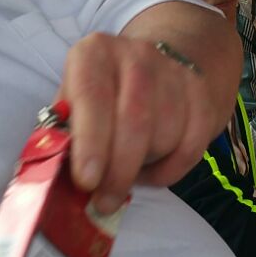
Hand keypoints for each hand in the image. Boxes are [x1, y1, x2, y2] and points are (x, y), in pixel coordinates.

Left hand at [57, 33, 225, 213]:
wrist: (158, 66)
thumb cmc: (102, 94)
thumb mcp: (73, 102)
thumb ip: (63, 135)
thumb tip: (54, 178)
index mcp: (94, 54)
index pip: (92, 97)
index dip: (90, 142)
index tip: (86, 181)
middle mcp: (136, 55)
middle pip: (134, 122)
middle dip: (118, 171)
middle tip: (104, 202)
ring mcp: (174, 72)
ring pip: (165, 136)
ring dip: (143, 167)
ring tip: (125, 171)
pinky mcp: (201, 94)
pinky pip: (191, 147)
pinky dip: (170, 171)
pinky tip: (150, 171)